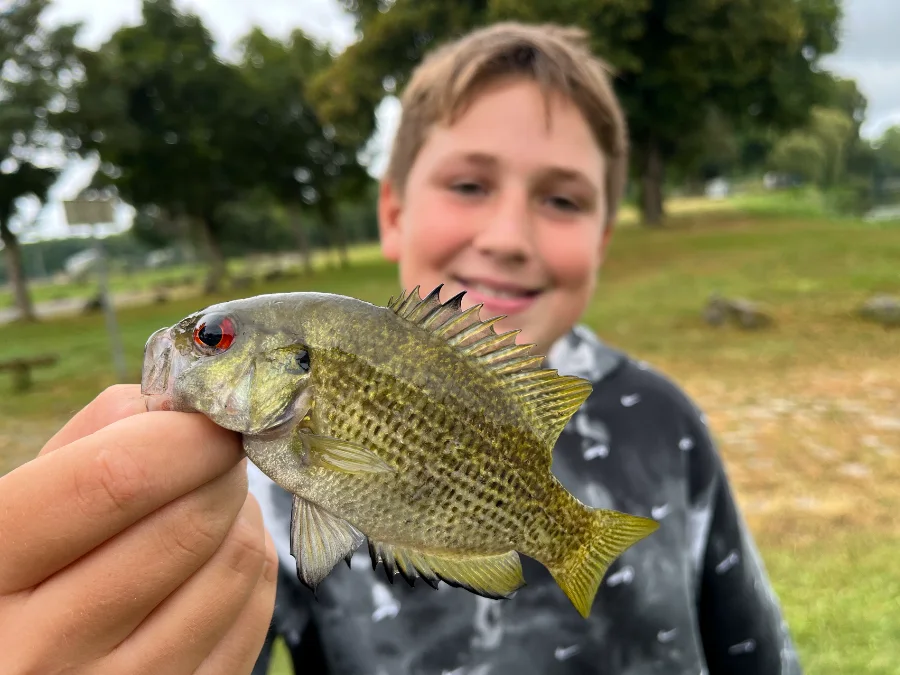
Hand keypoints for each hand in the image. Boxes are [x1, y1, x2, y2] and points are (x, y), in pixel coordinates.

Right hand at [0, 385, 277, 673]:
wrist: (30, 667)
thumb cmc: (24, 576)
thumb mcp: (22, 505)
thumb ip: (95, 440)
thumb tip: (185, 410)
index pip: (118, 478)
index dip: (184, 436)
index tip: (212, 419)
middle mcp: (45, 651)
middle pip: (189, 523)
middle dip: (220, 470)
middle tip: (214, 455)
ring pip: (235, 564)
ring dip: (241, 513)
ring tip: (211, 502)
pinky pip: (254, 611)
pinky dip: (252, 563)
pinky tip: (218, 553)